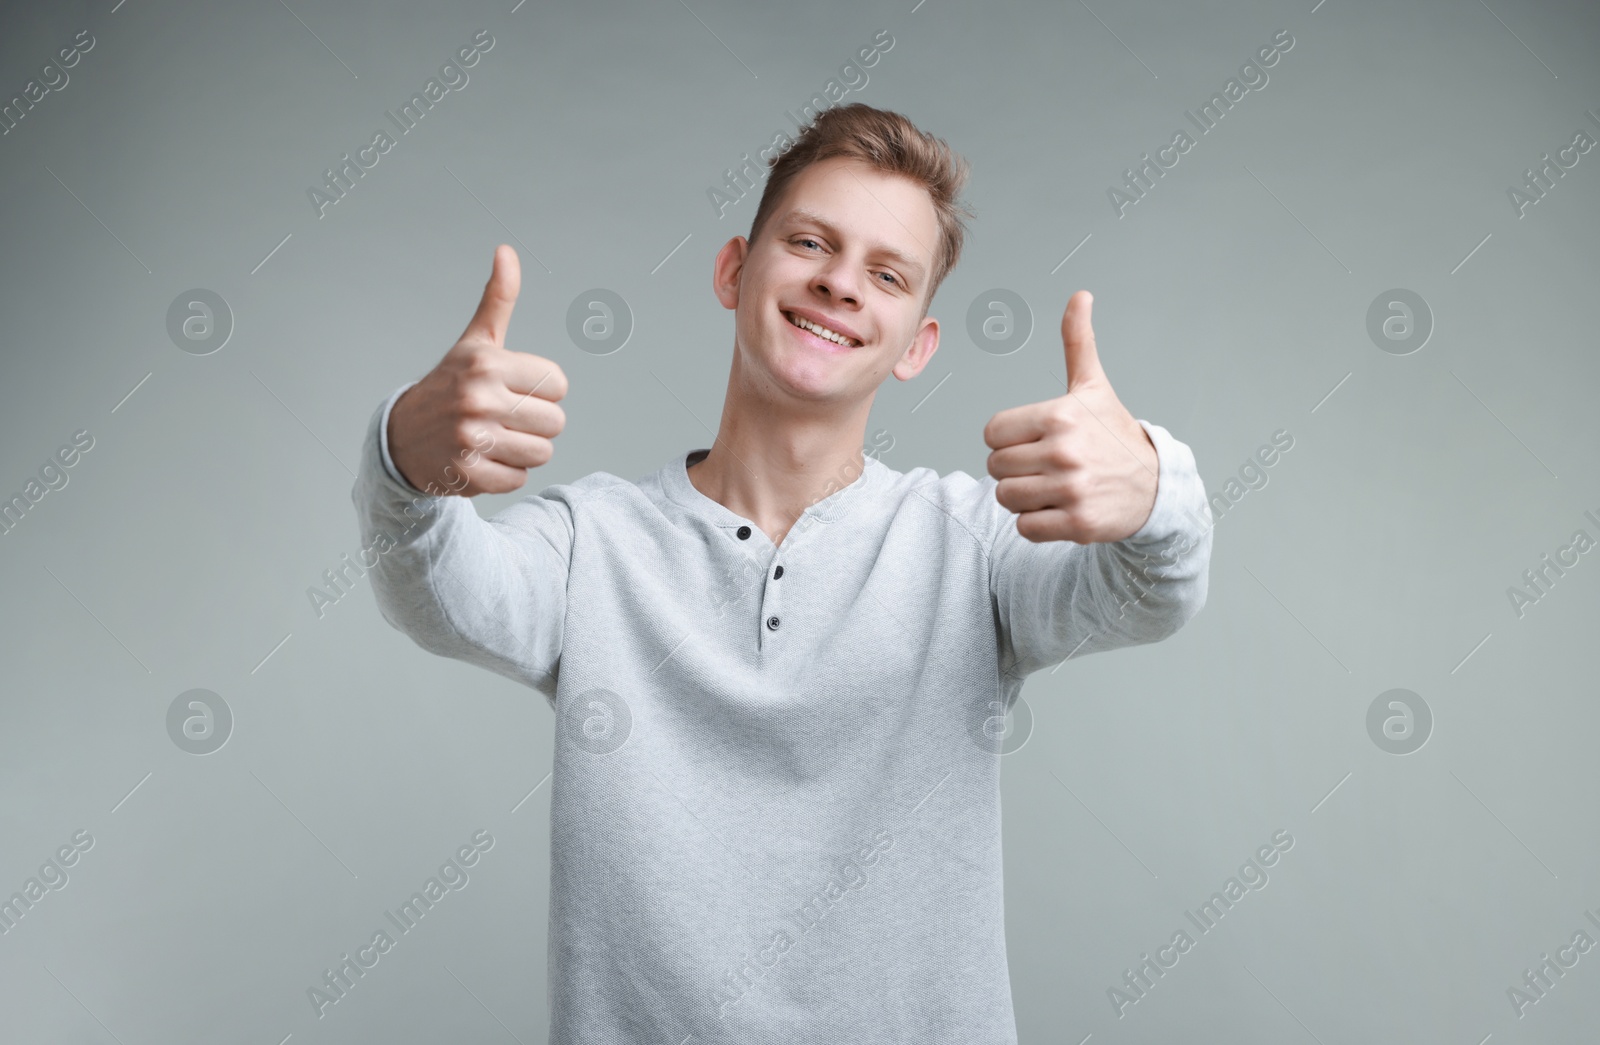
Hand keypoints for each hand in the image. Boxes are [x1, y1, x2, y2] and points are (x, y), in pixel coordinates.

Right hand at [388, 244, 568, 496]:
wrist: (401, 437)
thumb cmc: (451, 385)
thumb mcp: (475, 342)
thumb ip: (498, 299)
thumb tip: (506, 250)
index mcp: (486, 364)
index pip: (557, 384)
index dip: (542, 390)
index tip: (514, 390)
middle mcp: (478, 399)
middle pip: (555, 422)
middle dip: (536, 423)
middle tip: (504, 418)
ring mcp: (471, 438)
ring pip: (542, 453)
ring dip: (523, 451)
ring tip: (494, 439)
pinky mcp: (467, 474)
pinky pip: (519, 479)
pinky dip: (505, 474)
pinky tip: (481, 460)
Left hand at [982, 291, 1158, 542]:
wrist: (1155, 487)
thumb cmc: (1113, 434)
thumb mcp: (1094, 387)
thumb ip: (1078, 342)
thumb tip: (1080, 295)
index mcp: (1060, 415)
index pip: (992, 433)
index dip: (1006, 439)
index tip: (1032, 440)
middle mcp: (1066, 451)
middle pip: (996, 467)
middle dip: (1014, 469)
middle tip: (1044, 466)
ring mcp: (1072, 489)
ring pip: (1006, 498)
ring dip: (1023, 498)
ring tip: (1051, 487)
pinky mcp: (1078, 523)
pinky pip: (1025, 528)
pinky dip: (1035, 523)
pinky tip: (1059, 509)